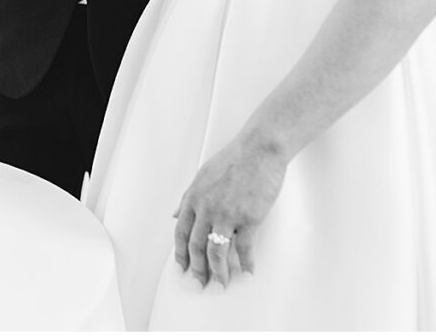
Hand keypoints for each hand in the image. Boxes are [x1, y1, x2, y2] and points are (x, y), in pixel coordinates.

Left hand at [172, 134, 287, 288]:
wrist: (258, 150)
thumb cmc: (233, 159)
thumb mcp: (202, 175)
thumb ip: (189, 197)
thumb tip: (176, 214)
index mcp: (194, 198)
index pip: (181, 232)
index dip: (180, 253)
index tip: (181, 267)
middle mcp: (206, 209)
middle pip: (197, 246)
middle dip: (197, 269)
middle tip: (199, 283)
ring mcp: (227, 215)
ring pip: (217, 252)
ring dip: (218, 272)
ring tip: (221, 285)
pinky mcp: (249, 219)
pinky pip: (245, 249)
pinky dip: (246, 264)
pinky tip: (247, 273)